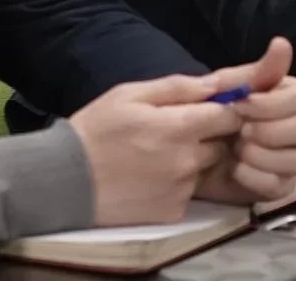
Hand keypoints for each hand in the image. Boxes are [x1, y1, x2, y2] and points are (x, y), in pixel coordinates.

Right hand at [72, 70, 246, 225]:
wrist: (66, 181)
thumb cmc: (96, 130)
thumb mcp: (129, 94)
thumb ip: (176, 87)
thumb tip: (214, 84)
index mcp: (179, 127)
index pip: (228, 117)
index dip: (223, 111)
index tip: (208, 110)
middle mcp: (187, 161)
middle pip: (220, 145)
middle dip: (207, 136)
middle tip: (176, 132)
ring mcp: (181, 190)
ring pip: (204, 170)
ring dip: (192, 161)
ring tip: (158, 156)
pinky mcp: (172, 212)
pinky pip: (188, 192)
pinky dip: (177, 184)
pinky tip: (151, 178)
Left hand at [195, 38, 295, 203]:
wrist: (184, 152)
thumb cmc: (207, 114)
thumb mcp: (224, 88)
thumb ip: (255, 71)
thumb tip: (282, 43)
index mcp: (287, 97)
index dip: (272, 104)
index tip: (242, 106)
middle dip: (271, 131)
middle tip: (240, 132)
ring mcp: (292, 158)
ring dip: (263, 155)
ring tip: (236, 151)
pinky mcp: (281, 186)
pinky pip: (282, 185)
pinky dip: (256, 177)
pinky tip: (236, 170)